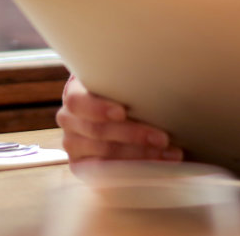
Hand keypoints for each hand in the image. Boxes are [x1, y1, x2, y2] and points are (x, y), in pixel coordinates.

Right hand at [56, 75, 183, 162]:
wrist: (113, 108)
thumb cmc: (122, 89)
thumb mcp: (120, 79)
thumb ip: (129, 78)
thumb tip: (160, 66)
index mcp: (75, 92)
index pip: (79, 102)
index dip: (99, 108)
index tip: (122, 113)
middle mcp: (69, 119)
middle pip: (98, 131)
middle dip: (134, 135)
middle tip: (164, 138)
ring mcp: (73, 144)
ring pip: (105, 154)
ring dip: (141, 155)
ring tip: (171, 154)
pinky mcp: (80, 166)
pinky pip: (104, 174)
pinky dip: (133, 172)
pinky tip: (155, 169)